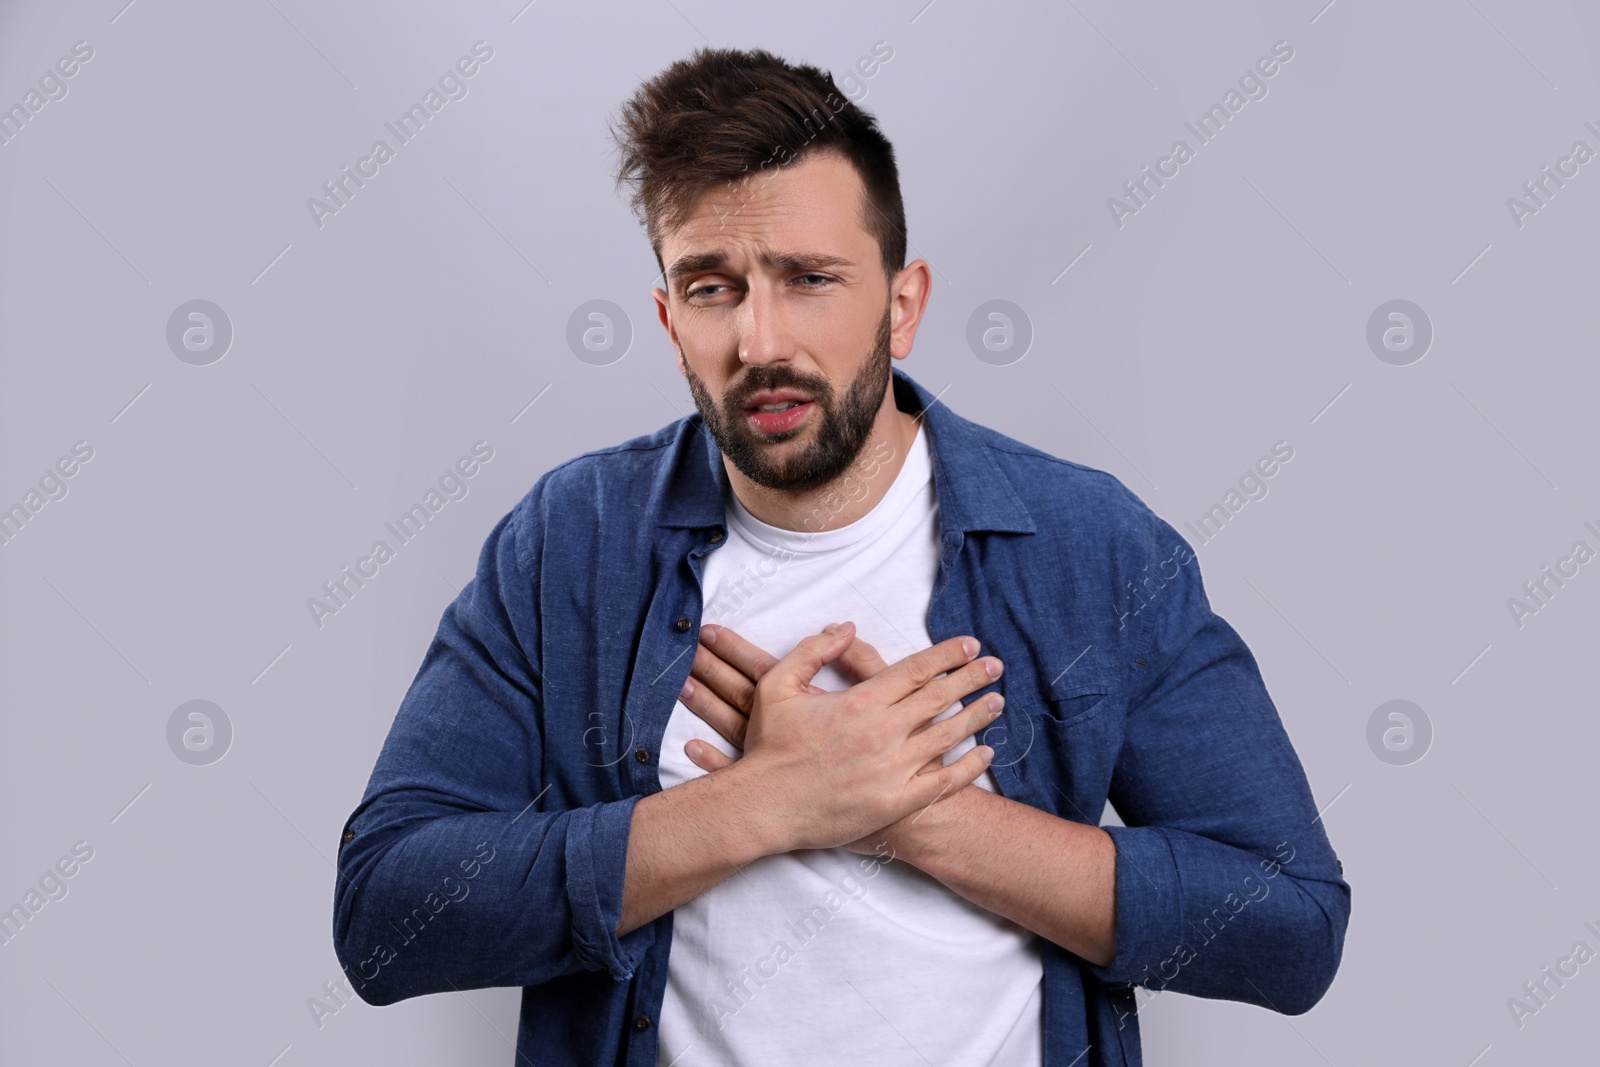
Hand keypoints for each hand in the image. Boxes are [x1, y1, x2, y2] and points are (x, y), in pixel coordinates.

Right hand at [678, 621, 1003, 853]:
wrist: (764, 806)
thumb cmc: (770, 746)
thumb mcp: (778, 685)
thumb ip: (812, 650)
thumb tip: (844, 627)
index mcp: (860, 701)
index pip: (916, 670)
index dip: (948, 654)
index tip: (971, 644)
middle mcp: (883, 732)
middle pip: (940, 698)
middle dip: (972, 678)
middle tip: (996, 665)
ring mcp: (893, 769)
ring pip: (948, 737)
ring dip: (978, 717)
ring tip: (999, 701)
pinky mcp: (896, 803)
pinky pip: (943, 782)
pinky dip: (968, 767)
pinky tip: (985, 754)